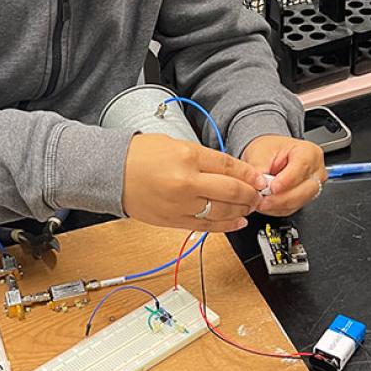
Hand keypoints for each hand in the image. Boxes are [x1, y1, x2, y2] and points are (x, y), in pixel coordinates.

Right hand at [121, 133, 267, 231]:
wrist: (111, 171)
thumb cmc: (139, 155)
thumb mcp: (175, 144)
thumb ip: (204, 158)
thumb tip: (231, 171)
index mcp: (187, 156)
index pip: (230, 167)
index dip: (250, 174)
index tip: (259, 178)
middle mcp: (186, 182)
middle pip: (232, 191)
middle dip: (251, 194)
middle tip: (258, 193)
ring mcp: (180, 204)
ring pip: (222, 212)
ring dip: (241, 210)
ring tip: (249, 207)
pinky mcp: (173, 220)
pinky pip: (206, 226)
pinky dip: (225, 226)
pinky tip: (236, 222)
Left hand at [242, 135, 324, 216]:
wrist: (269, 157)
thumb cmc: (269, 150)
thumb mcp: (260, 153)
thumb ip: (259, 169)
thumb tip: (259, 186)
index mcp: (308, 152)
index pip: (301, 168)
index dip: (286, 180)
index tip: (272, 188)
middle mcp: (315, 170)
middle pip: (304, 190)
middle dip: (281, 198)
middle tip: (263, 200)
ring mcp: (312, 186)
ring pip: (299, 202)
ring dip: (278, 205)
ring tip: (262, 202)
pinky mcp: (305, 199)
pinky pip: (294, 208)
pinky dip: (278, 209)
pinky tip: (267, 205)